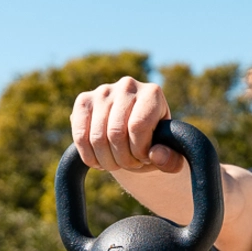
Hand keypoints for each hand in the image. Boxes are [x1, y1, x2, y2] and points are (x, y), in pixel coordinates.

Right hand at [70, 77, 184, 172]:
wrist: (135, 134)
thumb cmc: (155, 143)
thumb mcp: (170, 154)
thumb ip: (171, 160)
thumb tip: (155, 154)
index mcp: (152, 93)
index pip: (138, 126)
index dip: (139, 151)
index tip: (144, 158)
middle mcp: (127, 86)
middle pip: (116, 133)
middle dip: (123, 159)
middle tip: (130, 165)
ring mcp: (103, 91)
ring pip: (97, 137)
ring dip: (107, 161)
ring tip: (117, 163)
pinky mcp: (83, 101)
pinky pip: (80, 135)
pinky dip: (89, 156)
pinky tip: (99, 161)